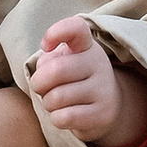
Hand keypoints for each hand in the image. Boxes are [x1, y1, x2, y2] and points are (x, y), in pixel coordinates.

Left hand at [28, 15, 146, 146]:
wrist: (108, 105)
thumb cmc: (74, 79)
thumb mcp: (63, 62)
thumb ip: (49, 61)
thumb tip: (42, 69)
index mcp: (86, 46)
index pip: (75, 28)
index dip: (55, 32)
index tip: (46, 45)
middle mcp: (99, 64)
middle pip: (55, 70)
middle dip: (38, 83)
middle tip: (41, 88)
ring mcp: (103, 90)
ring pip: (57, 98)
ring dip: (47, 103)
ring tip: (55, 102)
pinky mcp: (103, 115)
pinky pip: (64, 118)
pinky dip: (56, 118)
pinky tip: (63, 115)